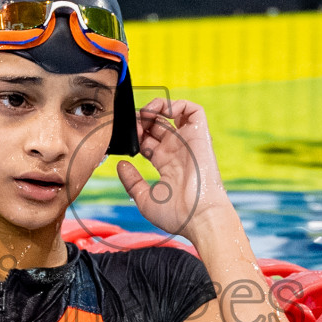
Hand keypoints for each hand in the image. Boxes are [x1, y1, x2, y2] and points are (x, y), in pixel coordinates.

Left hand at [116, 98, 230, 239]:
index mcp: (165, 164)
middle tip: (132, 124)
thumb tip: (121, 165)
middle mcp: (177, 151)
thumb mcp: (145, 199)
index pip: (148, 140)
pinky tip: (162, 113)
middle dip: (142, 120)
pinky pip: (194, 110)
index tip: (125, 138)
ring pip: (174, 113)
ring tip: (146, 114)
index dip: (135, 134)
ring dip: (158, 107)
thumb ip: (131, 182)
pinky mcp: (200, 135)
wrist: (200, 217)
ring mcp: (188, 142)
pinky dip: (178, 104)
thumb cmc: (177, 215)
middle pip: (157, 125)